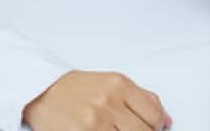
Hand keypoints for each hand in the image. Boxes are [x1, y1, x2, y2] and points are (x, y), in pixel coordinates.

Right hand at [24, 71, 171, 130]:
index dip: (156, 128)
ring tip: (113, 129)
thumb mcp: (111, 83)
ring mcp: (95, 121)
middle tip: (127, 129)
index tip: (151, 129)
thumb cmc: (76, 89)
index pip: (155, 116)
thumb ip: (142, 98)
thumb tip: (167, 121)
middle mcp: (108, 101)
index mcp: (119, 84)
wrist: (41, 92)